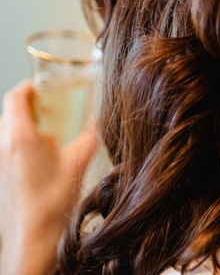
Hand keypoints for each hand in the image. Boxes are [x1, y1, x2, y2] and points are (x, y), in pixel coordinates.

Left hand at [0, 81, 97, 274]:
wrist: (32, 240)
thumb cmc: (50, 205)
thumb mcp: (78, 162)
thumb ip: (91, 135)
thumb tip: (104, 118)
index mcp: (20, 138)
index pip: (16, 97)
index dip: (30, 86)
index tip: (45, 83)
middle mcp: (4, 147)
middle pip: (11, 112)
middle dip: (32, 103)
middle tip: (53, 103)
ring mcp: (1, 162)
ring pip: (9, 130)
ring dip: (28, 123)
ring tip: (52, 129)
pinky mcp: (3, 175)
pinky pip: (10, 147)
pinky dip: (25, 141)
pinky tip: (47, 154)